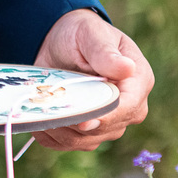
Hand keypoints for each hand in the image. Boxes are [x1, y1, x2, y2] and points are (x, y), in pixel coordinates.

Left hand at [33, 9, 153, 150]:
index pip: (129, 107)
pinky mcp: (88, 132)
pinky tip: (39, 121)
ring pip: (87, 140)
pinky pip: (70, 144)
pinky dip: (51, 136)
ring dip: (61, 130)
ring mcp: (109, 123)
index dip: (107, 117)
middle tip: (50, 109)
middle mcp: (129, 107)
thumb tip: (127, 69)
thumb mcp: (91, 35)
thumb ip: (106, 54)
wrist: (63, 44)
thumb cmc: (82, 34)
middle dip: (77, 123)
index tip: (84, 121)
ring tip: (41, 111)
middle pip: (107, 129)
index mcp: (138, 81)